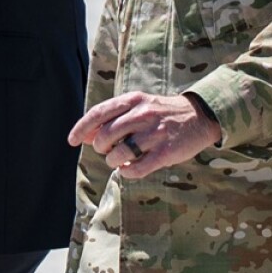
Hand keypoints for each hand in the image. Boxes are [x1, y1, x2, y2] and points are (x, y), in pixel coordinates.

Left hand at [68, 92, 221, 179]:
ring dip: (113, 161)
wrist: (200, 116)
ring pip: (119, 153)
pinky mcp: (166, 152)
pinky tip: (129, 169)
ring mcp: (155, 133)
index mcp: (133, 100)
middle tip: (107, 150)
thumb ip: (113, 117)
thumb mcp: (138, 105)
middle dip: (100, 147)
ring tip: (119, 159)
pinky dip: (127, 172)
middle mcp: (142, 114)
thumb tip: (84, 133)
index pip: (98, 113)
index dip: (81, 128)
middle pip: (105, 135)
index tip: (71, 140)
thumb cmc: (161, 113)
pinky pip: (137, 168)